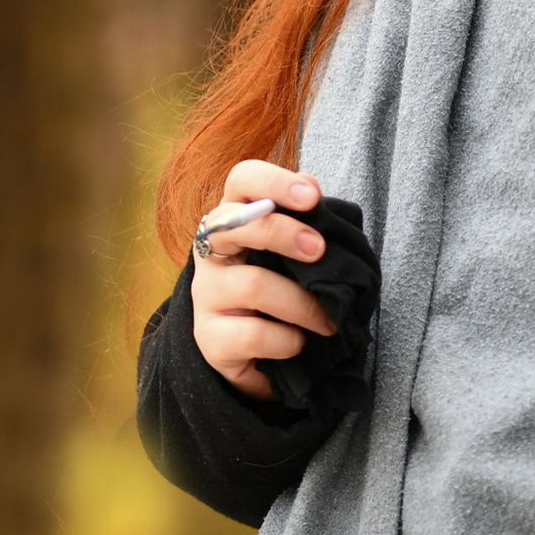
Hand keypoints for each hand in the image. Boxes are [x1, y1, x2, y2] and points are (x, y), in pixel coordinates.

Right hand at [192, 160, 337, 391]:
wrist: (254, 354)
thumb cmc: (280, 290)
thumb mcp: (292, 254)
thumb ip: (304, 221)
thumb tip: (311, 185)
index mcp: (234, 219)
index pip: (241, 180)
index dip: (273, 181)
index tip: (311, 197)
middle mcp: (211, 252)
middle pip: (234, 225)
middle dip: (282, 233)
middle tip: (319, 250)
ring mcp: (205, 295)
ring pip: (252, 285)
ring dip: (302, 304)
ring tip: (328, 321)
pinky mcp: (209, 339)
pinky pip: (253, 334)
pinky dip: (288, 340)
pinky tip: (299, 343)